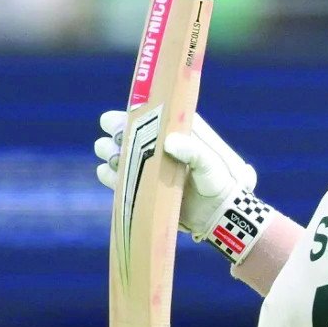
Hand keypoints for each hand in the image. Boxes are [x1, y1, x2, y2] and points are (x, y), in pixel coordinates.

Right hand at [94, 109, 256, 237]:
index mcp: (173, 130)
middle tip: (120, 141)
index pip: (147, 113)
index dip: (131, 114)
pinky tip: (111, 174)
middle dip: (116, 133)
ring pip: (115, 152)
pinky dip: (109, 175)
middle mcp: (156, 144)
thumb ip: (193, 151)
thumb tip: (169, 142)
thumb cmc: (219, 181)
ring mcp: (146, 165)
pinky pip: (114, 177)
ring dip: (109, 152)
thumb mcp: (210, 163)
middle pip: (124, 130)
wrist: (216, 213)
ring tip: (116, 158)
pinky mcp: (139, 185)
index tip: (124, 121)